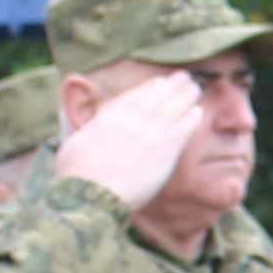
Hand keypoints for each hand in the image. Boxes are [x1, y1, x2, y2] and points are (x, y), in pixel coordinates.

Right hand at [59, 72, 210, 209]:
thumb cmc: (76, 175)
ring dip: (184, 96)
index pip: (134, 96)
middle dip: (171, 86)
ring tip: (194, 88)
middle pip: (156, 98)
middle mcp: (130, 121)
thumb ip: (88, 131)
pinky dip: (190, 119)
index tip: (160, 82)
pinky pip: (181, 130)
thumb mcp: (73, 143)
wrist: (91, 195)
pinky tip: (198, 111)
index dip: (150, 88)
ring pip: (171, 109)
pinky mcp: (163, 153)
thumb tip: (89, 129)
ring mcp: (148, 135)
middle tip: (183, 78)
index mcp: (108, 117)